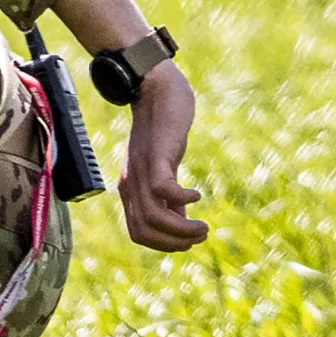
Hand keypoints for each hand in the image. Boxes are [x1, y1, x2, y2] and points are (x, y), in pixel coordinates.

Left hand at [113, 68, 207, 252]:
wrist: (155, 92)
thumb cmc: (162, 132)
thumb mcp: (164, 168)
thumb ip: (168, 195)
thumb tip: (179, 221)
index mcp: (133, 190)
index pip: (138, 233)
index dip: (163, 244)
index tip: (188, 242)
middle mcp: (132, 183)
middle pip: (142, 230)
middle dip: (173, 242)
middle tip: (200, 235)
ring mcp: (141, 169)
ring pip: (151, 215)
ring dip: (182, 228)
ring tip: (203, 225)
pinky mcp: (155, 155)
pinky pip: (162, 188)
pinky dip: (182, 198)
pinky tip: (197, 194)